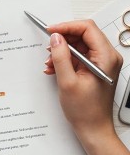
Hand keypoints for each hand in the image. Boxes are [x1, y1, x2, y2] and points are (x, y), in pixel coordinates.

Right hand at [44, 20, 122, 141]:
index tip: (50, 31)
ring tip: (50, 63)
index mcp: (106, 57)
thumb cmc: (86, 110)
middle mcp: (107, 57)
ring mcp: (101, 62)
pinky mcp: (94, 68)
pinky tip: (54, 68)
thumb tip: (55, 38)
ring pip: (79, 45)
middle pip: (83, 35)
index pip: (87, 28)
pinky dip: (64, 59)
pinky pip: (78, 55)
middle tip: (48, 47)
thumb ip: (60, 57)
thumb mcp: (67, 81)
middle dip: (63, 40)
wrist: (93, 128)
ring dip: (61, 51)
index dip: (66, 26)